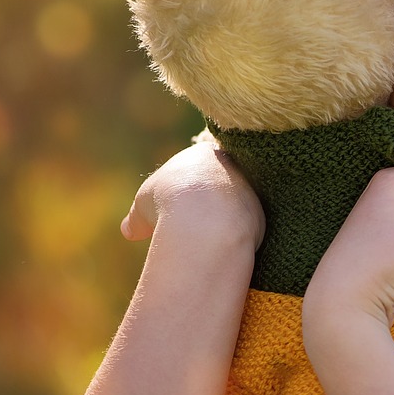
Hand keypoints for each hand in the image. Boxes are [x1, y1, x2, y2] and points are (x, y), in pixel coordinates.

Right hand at [121, 141, 264, 251]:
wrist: (205, 216)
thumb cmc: (170, 201)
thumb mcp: (144, 204)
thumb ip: (139, 215)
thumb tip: (130, 230)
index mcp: (207, 152)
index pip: (200, 164)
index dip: (186, 184)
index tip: (178, 201)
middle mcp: (235, 165)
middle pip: (222, 182)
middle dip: (209, 201)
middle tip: (192, 222)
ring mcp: (252, 188)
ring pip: (237, 202)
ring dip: (224, 218)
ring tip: (204, 236)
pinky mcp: (263, 212)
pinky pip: (247, 221)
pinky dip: (235, 232)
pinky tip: (221, 243)